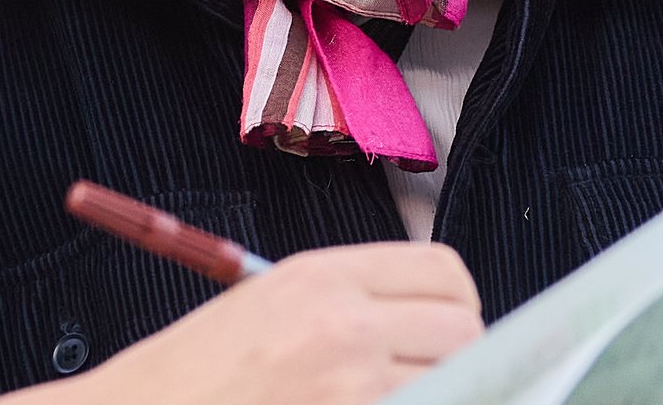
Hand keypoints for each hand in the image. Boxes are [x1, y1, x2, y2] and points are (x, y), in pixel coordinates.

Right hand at [0, 242, 483, 404]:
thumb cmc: (198, 374)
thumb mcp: (266, 305)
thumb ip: (350, 301)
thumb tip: (434, 317)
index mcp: (320, 277)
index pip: (443, 270)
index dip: (454, 301)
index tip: (441, 324)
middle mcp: (344, 324)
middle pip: (465, 328)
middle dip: (457, 354)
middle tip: (422, 371)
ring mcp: (353, 385)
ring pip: (458, 381)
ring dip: (440, 391)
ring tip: (391, 392)